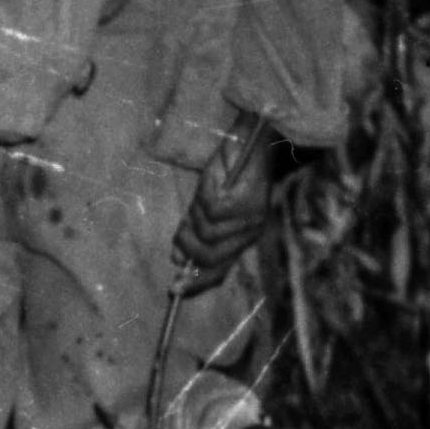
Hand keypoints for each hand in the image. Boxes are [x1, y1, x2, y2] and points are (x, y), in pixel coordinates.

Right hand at [173, 131, 286, 290]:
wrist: (255, 139)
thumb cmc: (231, 171)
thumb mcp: (207, 208)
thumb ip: (195, 233)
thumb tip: (177, 260)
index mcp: (244, 237)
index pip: (219, 271)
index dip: (196, 284)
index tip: (175, 290)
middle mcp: (251, 233)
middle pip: (209, 258)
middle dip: (188, 246)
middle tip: (182, 230)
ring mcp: (249, 220)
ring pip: (207, 235)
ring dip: (195, 216)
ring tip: (204, 196)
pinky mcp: (243, 204)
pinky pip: (209, 211)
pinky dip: (202, 196)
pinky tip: (212, 181)